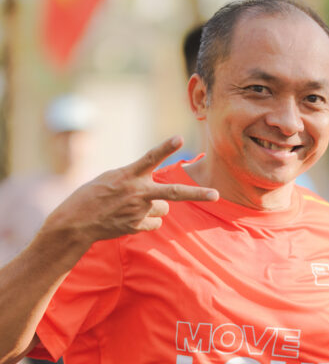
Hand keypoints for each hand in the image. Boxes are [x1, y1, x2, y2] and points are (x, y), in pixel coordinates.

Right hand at [45, 136, 218, 248]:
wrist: (76, 222)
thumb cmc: (94, 194)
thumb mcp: (112, 177)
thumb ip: (138, 178)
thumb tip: (161, 192)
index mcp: (128, 175)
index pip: (149, 158)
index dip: (165, 147)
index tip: (179, 137)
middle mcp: (136, 193)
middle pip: (173, 193)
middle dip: (197, 194)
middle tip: (217, 195)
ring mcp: (137, 212)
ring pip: (163, 208)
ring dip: (154, 206)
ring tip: (132, 206)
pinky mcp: (136, 226)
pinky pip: (154, 222)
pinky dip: (147, 221)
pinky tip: (129, 218)